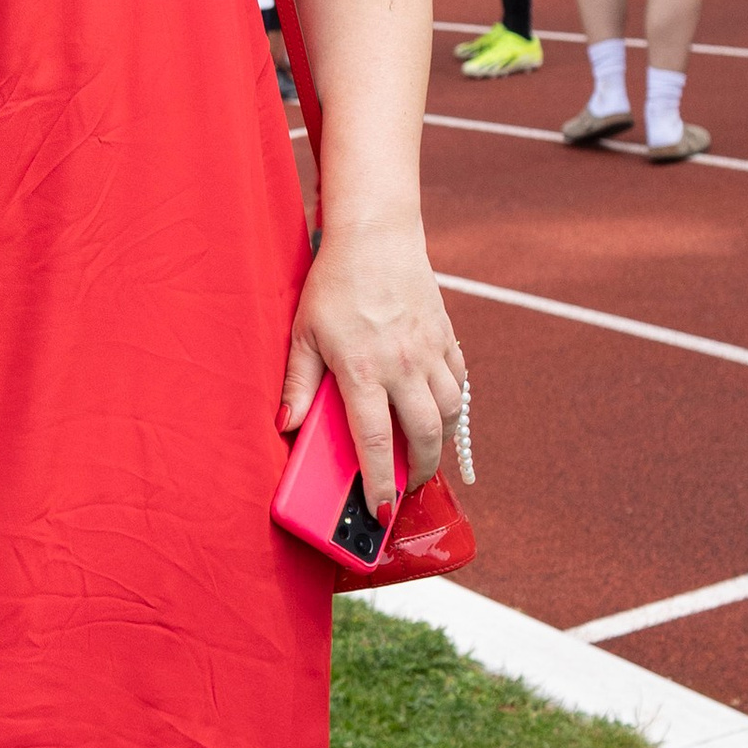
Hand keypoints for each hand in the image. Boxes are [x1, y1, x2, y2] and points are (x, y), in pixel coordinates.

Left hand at [280, 224, 465, 497]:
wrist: (376, 236)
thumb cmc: (334, 284)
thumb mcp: (304, 334)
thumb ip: (298, 385)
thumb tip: (288, 428)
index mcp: (363, 370)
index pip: (375, 441)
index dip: (379, 482)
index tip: (379, 511)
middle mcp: (403, 365)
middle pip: (425, 436)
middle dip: (418, 472)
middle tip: (404, 487)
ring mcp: (430, 351)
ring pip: (449, 413)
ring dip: (439, 442)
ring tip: (422, 453)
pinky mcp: (446, 337)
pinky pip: (459, 383)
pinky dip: (453, 405)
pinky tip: (439, 412)